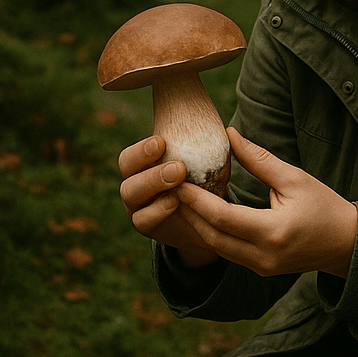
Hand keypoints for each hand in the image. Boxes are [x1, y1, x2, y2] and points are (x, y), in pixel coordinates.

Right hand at [118, 135, 218, 267]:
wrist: (208, 223)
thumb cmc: (206, 183)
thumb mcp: (207, 164)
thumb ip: (208, 146)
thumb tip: (231, 130)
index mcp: (144, 163)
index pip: (132, 154)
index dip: (142, 149)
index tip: (162, 142)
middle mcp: (135, 182)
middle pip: (127, 169)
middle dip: (147, 162)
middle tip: (177, 165)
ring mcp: (137, 206)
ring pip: (130, 193)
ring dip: (153, 183)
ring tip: (178, 178)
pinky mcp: (146, 226)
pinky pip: (143, 219)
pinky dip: (157, 210)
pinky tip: (174, 202)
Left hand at [174, 127, 357, 277]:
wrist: (347, 243)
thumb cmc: (325, 206)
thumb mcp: (295, 178)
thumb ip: (259, 159)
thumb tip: (230, 135)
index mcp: (273, 231)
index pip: (222, 217)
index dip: (196, 199)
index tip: (178, 179)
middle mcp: (263, 255)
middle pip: (211, 236)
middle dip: (188, 213)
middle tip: (170, 188)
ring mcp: (261, 267)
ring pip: (216, 248)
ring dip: (197, 225)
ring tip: (181, 200)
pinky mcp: (260, 270)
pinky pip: (228, 253)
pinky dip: (212, 234)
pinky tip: (203, 216)